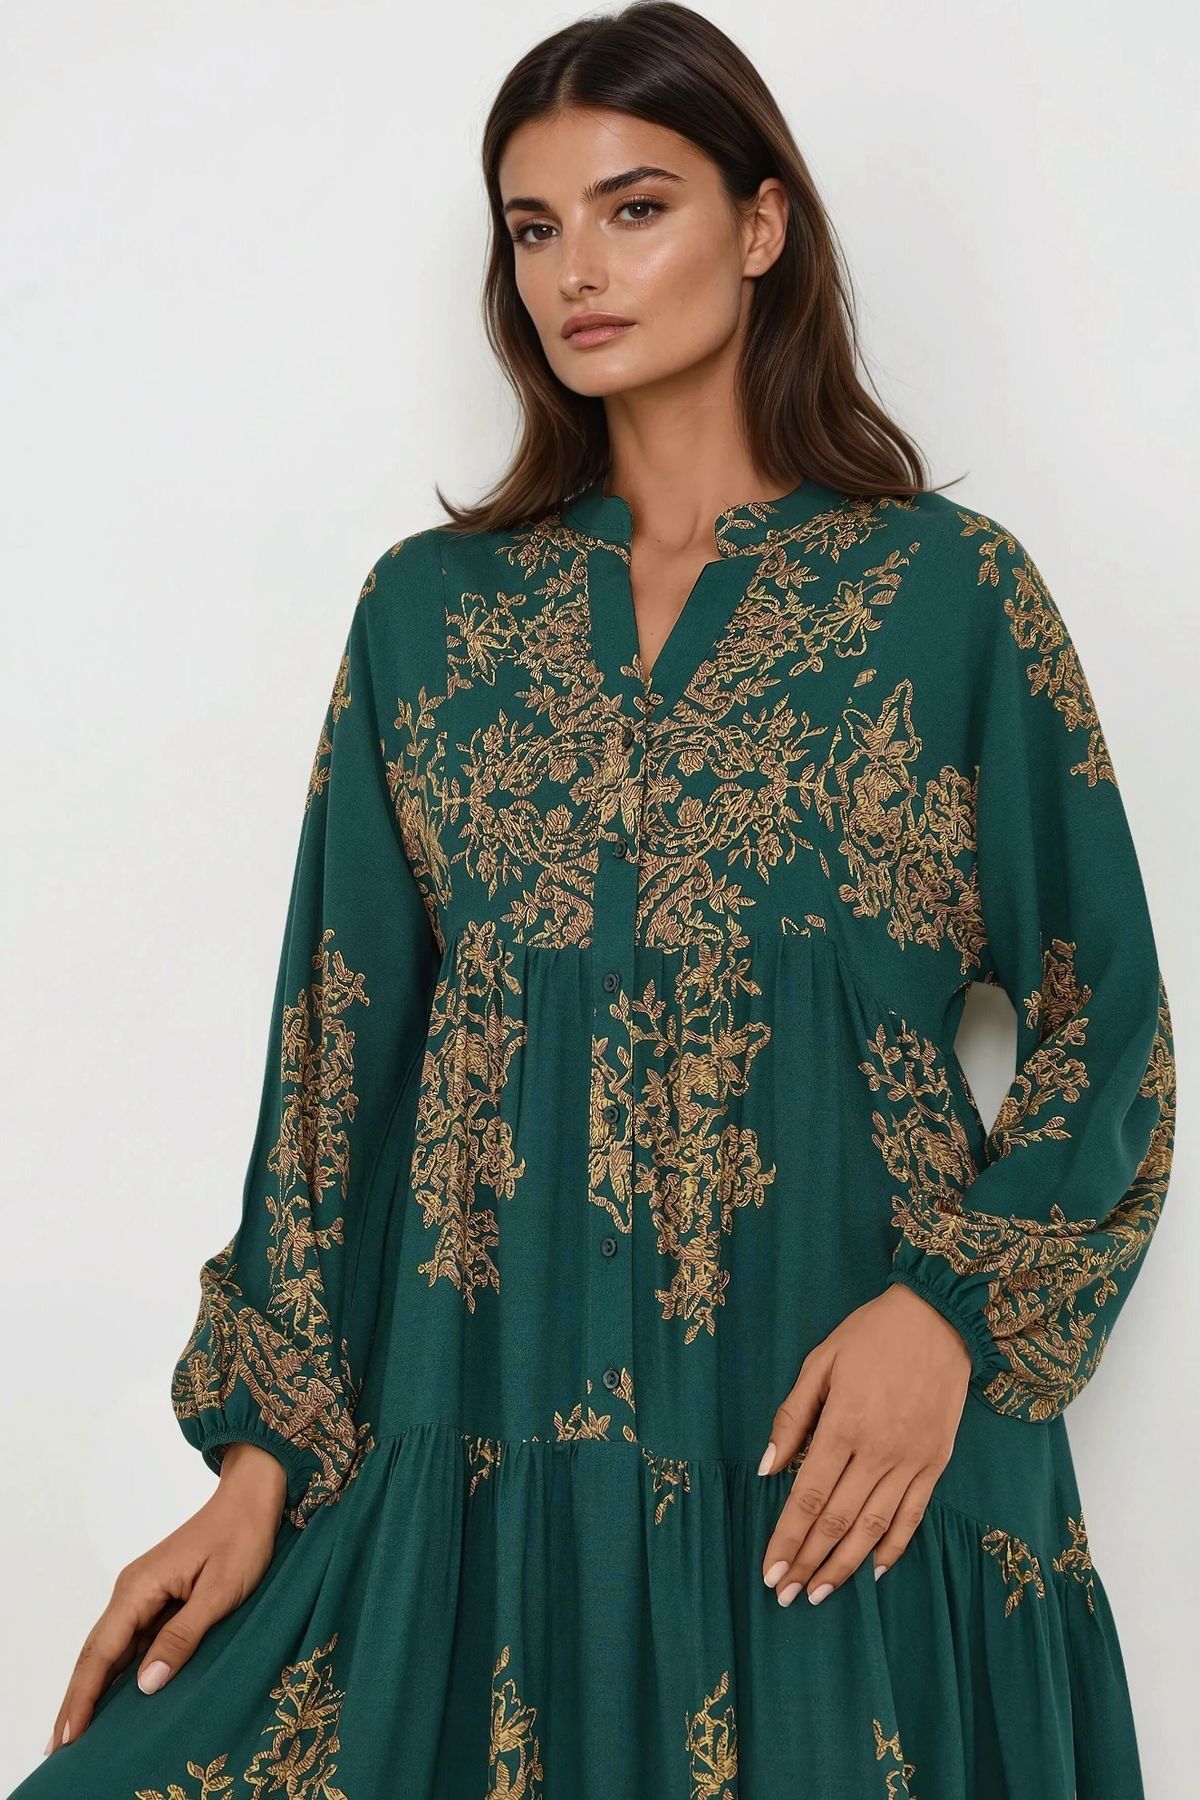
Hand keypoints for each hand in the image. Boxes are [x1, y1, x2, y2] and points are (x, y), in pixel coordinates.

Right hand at [44, 1442, 286, 1755]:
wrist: (252, 1498)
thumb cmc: (242, 1539)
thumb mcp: (220, 1591)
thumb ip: (182, 1636)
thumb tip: (145, 1683)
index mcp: (140, 1587)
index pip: (101, 1651)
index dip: (82, 1696)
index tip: (66, 1735)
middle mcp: (132, 1590)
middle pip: (96, 1652)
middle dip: (77, 1698)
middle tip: (58, 1746)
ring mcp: (143, 1593)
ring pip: (110, 1647)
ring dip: (94, 1687)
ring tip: (78, 1731)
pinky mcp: (158, 1596)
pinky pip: (130, 1639)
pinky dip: (117, 1669)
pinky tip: (115, 1695)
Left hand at [759, 1282, 971, 1606]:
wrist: (940, 1319)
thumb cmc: (870, 1335)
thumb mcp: (821, 1361)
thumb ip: (792, 1416)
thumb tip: (767, 1467)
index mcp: (844, 1425)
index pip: (809, 1496)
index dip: (787, 1538)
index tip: (770, 1571)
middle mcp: (878, 1451)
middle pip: (838, 1521)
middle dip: (808, 1562)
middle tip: (786, 1595)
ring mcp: (911, 1461)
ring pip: (874, 1528)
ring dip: (844, 1565)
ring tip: (820, 1594)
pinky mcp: (936, 1463)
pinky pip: (913, 1516)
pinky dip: (893, 1547)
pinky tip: (874, 1571)